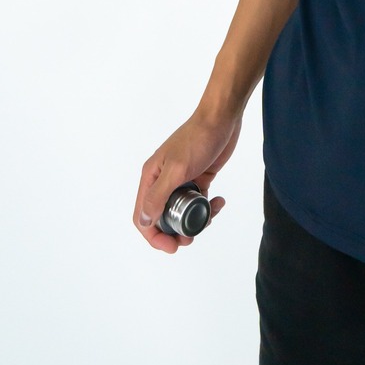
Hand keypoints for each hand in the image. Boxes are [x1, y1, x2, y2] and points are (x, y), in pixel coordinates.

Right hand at [133, 107, 240, 253]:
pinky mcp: (198, 177)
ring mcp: (181, 180)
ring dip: (195, 220)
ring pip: (182, 211)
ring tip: (210, 215)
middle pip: (162, 217)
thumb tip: (145, 220)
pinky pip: (198, 201)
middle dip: (175, 231)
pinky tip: (220, 200)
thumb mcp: (177, 169)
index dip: (154, 236)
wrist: (222, 118)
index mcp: (151, 177)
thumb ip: (159, 195)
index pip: (143, 216)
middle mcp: (162, 180)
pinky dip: (208, 206)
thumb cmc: (197, 140)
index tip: (173, 246)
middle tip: (192, 236)